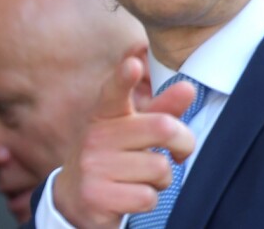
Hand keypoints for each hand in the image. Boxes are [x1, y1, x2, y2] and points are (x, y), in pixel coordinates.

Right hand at [52, 48, 195, 228]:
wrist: (75, 197)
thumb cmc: (112, 156)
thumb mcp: (131, 130)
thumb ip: (161, 109)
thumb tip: (188, 86)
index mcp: (105, 114)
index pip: (114, 91)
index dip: (124, 77)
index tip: (132, 64)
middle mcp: (96, 135)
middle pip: (163, 127)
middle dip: (183, 143)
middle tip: (177, 152)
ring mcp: (94, 165)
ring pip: (160, 168)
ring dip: (161, 179)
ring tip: (141, 177)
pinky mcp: (97, 196)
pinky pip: (148, 197)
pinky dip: (148, 199)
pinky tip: (129, 195)